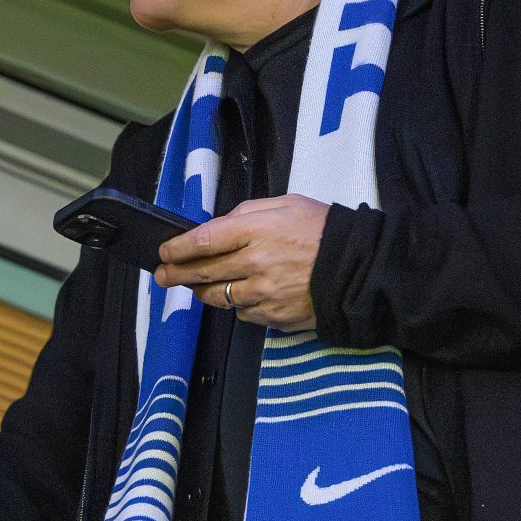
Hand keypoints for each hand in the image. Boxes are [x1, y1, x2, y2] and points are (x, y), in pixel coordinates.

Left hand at [152, 194, 328, 331]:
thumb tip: (218, 226)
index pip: (204, 240)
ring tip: (194, 285)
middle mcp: (256, 264)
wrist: (357, 267)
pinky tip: (238, 294)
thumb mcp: (285, 205)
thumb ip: (246, 213)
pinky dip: (235, 304)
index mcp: (257, 230)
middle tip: (162, 275)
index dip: (178, 248)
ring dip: (202, 291)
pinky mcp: (273, 316)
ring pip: (219, 297)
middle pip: (203, 272)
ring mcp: (264, 294)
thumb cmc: (322, 230)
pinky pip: (242, 313)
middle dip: (176, 274)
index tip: (164, 251)